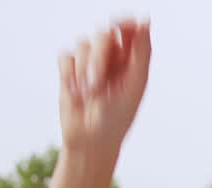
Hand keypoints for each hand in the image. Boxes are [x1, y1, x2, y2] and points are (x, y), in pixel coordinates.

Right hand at [57, 19, 151, 157]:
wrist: (90, 140)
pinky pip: (66, 56)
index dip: (124, 23)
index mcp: (131, 62)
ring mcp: (89, 63)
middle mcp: (111, 59)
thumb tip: (145, 21)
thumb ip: (141, 52)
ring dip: (84, 70)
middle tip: (97, 83)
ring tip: (88, 94)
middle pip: (103, 35)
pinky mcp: (70, 71)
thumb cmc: (117, 118)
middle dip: (99, 57)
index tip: (117, 24)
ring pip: (83, 44)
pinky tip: (75, 91)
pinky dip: (69, 73)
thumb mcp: (134, 85)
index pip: (129, 30)